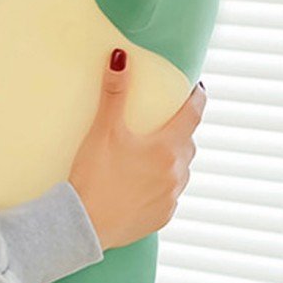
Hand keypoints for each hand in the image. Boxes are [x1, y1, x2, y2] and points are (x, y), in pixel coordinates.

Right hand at [68, 51, 207, 249]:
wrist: (85, 225)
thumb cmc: (94, 175)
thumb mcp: (104, 130)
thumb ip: (115, 94)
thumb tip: (121, 57)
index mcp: (168, 147)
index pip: (194, 115)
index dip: (197, 99)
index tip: (198, 90)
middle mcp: (177, 173)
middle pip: (187, 144)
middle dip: (181, 131)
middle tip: (166, 123)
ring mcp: (172, 197)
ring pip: (180, 171)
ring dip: (172, 160)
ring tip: (152, 156)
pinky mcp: (162, 217)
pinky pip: (169, 195)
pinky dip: (161, 185)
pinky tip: (142, 185)